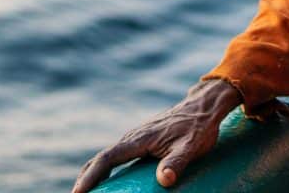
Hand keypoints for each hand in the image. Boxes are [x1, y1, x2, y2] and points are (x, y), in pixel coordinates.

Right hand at [71, 79, 242, 191]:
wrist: (203, 108)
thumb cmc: (197, 128)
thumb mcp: (191, 147)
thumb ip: (176, 162)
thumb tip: (164, 180)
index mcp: (138, 139)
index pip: (106, 159)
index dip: (90, 177)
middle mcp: (132, 137)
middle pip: (100, 159)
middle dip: (86, 179)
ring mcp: (135, 138)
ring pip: (107, 157)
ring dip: (93, 174)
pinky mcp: (141, 141)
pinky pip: (117, 156)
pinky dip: (105, 169)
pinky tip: (108, 182)